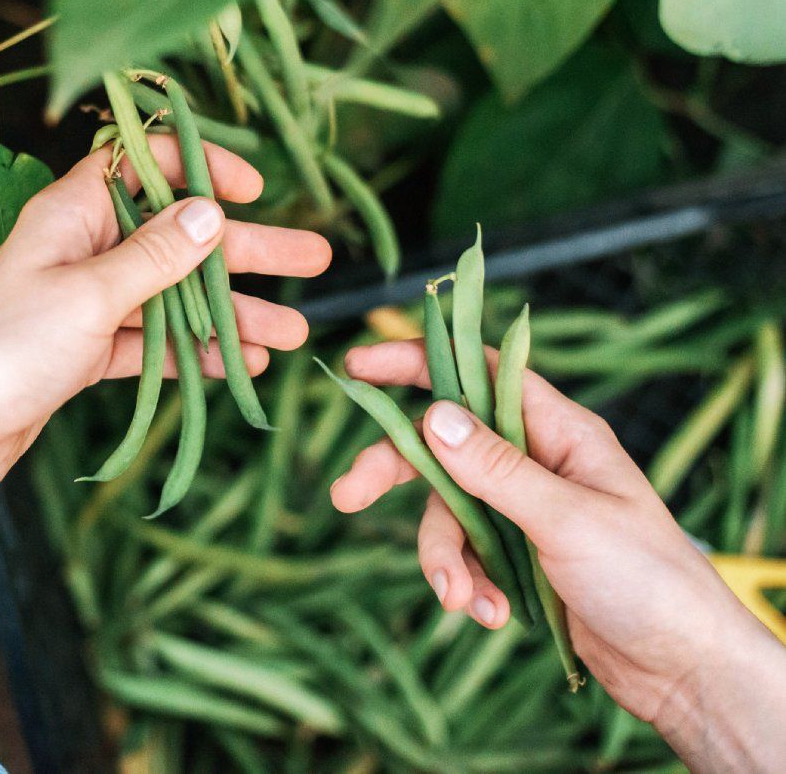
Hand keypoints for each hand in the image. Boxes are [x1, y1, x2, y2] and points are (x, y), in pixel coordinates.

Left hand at [0, 137, 330, 509]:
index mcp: (73, 212)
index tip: (254, 188)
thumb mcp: (88, 295)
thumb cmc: (2, 350)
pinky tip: (241, 365)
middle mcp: (85, 248)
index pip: (144, 163)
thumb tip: (212, 211)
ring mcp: (88, 301)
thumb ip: (155, 255)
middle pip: (180, 237)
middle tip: (315, 258)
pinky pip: (154, 341)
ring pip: (175, 295)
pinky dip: (194, 352)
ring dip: (231, 313)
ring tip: (293, 334)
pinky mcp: (89, 350)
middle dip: (248, 250)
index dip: (201, 167)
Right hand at [330, 340, 785, 770]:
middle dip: (396, 470)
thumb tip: (433, 415)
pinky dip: (469, 582)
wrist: (680, 667)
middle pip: (444, 443)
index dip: (417, 361)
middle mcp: (535, 458)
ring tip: (461, 598)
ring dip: (445, 556)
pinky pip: (468, 552)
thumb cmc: (646, 578)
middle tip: (347, 493)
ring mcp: (524, 506)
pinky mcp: (519, 552)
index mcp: (558, 429)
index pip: (477, 372)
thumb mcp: (566, 518)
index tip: (360, 364)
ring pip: (450, 509)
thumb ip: (496, 468)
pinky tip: (491, 614)